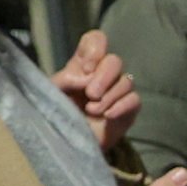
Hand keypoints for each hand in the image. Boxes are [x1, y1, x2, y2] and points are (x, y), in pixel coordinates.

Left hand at [55, 30, 136, 154]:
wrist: (66, 145)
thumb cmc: (55, 116)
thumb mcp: (51, 92)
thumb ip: (66, 78)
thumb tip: (88, 76)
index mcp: (82, 66)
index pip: (95, 40)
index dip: (95, 49)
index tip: (85, 68)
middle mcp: (102, 75)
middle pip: (115, 60)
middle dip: (103, 77)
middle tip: (90, 94)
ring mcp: (117, 92)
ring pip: (126, 82)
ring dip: (109, 97)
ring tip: (92, 111)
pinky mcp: (128, 110)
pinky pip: (134, 100)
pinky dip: (121, 106)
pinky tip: (108, 116)